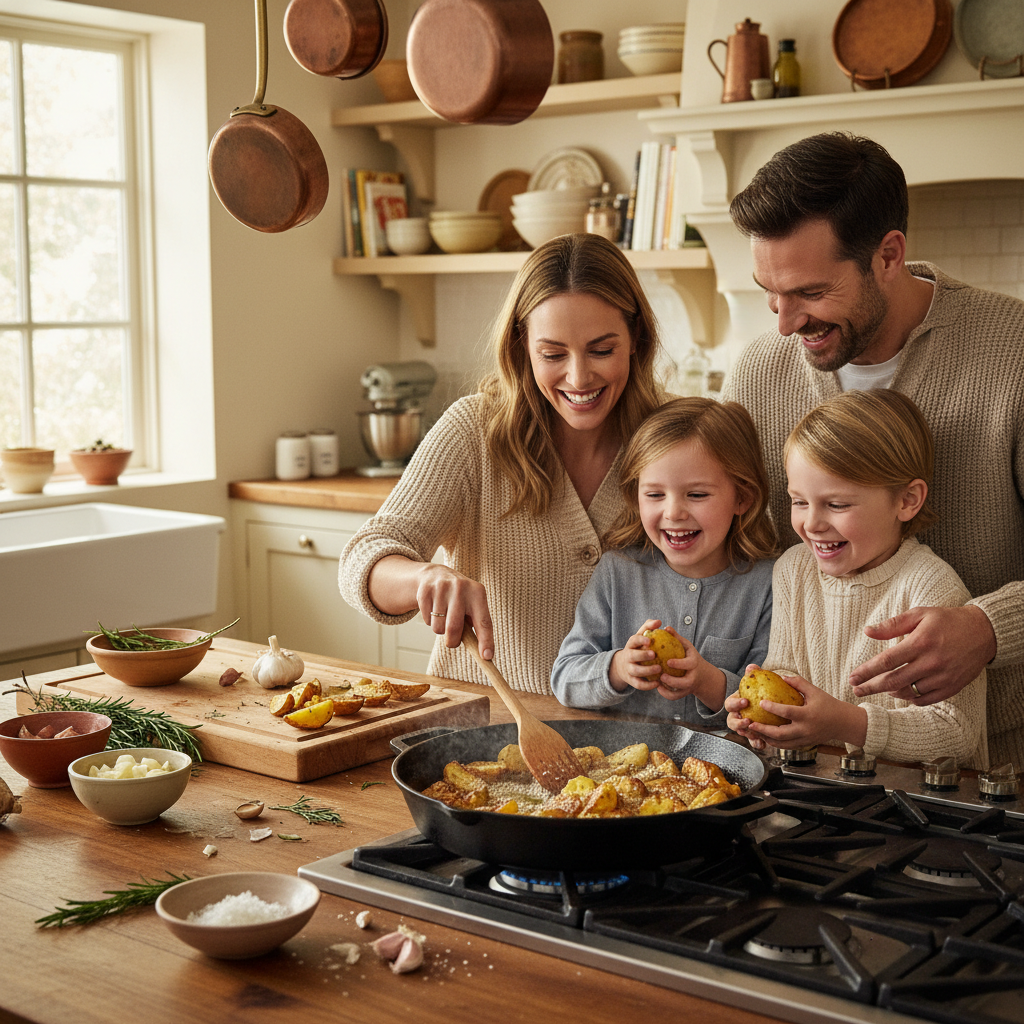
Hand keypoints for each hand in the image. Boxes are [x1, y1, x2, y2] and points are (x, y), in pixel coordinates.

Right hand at [415, 563, 493, 659]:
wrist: (435, 575)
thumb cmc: (459, 597)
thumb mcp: (472, 603)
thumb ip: (477, 624)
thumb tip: (484, 653)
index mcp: (477, 592)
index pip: (484, 621)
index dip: (486, 640)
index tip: (486, 656)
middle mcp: (460, 588)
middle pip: (454, 628)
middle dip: (452, 641)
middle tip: (452, 641)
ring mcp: (441, 588)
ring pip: (438, 627)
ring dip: (440, 630)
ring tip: (443, 616)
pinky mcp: (425, 591)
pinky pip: (426, 620)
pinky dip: (430, 621)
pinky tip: (433, 609)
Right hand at [609, 619, 663, 691]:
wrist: (623, 666)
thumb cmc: (637, 648)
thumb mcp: (640, 636)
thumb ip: (648, 627)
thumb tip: (659, 622)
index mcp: (631, 645)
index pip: (634, 640)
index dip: (641, 640)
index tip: (650, 640)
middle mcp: (628, 656)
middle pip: (633, 656)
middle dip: (642, 655)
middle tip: (654, 654)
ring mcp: (629, 669)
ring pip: (636, 671)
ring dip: (647, 670)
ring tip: (659, 669)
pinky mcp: (631, 681)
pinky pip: (639, 684)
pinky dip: (648, 685)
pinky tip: (658, 683)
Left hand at [653, 629, 725, 708]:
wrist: (702, 674)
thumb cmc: (690, 656)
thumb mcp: (686, 646)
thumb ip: (676, 637)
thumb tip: (666, 627)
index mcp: (694, 663)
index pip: (688, 665)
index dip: (678, 664)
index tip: (667, 661)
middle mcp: (693, 676)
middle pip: (685, 682)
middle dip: (673, 681)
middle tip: (661, 675)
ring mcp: (689, 687)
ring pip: (679, 692)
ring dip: (668, 689)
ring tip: (658, 682)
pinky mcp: (684, 693)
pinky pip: (675, 697)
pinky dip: (666, 694)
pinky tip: (657, 687)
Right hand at [725, 678, 764, 750]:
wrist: (764, 703)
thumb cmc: (757, 691)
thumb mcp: (755, 683)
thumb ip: (753, 675)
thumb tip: (751, 667)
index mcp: (735, 703)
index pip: (729, 704)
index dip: (735, 704)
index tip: (745, 701)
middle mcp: (736, 715)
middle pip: (730, 721)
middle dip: (737, 723)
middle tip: (747, 721)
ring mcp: (743, 726)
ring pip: (740, 733)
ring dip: (746, 734)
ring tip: (755, 735)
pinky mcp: (753, 735)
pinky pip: (752, 741)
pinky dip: (756, 743)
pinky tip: (763, 744)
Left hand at [727, 669, 867, 750]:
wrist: (843, 723)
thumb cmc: (829, 705)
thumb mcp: (815, 691)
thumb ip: (798, 683)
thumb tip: (780, 676)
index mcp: (808, 715)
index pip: (787, 712)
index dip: (773, 708)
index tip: (761, 702)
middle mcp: (805, 730)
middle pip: (781, 734)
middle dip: (763, 730)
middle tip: (750, 723)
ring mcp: (805, 739)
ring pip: (782, 744)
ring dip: (766, 739)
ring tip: (754, 731)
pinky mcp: (805, 744)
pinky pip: (787, 746)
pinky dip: (775, 743)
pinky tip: (765, 737)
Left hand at [848, 605, 994, 704]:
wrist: (984, 632)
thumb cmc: (947, 620)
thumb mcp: (920, 614)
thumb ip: (892, 625)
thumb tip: (867, 631)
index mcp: (920, 643)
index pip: (886, 661)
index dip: (866, 671)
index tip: (852, 677)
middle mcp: (931, 662)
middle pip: (893, 681)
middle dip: (871, 687)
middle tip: (856, 690)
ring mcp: (943, 677)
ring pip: (908, 692)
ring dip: (890, 692)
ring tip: (879, 688)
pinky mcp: (952, 687)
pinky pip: (926, 699)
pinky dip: (911, 699)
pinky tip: (901, 694)